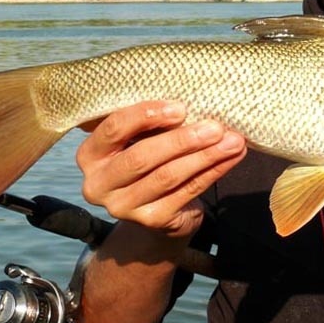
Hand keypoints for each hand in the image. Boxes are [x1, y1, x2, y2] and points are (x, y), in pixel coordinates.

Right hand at [76, 100, 245, 239]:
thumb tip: (195, 101)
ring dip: (205, 156)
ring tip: (233, 141)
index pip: (114, 129)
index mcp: (90, 154)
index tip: (181, 107)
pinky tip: (232, 157)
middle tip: (215, 126)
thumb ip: (153, 121)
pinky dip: (214, 171)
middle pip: (142, 157)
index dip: (146, 115)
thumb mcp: (141, 136)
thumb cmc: (149, 155)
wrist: (156, 206)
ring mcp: (124, 206)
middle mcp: (99, 184)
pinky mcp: (151, 221)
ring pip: (168, 176)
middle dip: (182, 140)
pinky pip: (187, 191)